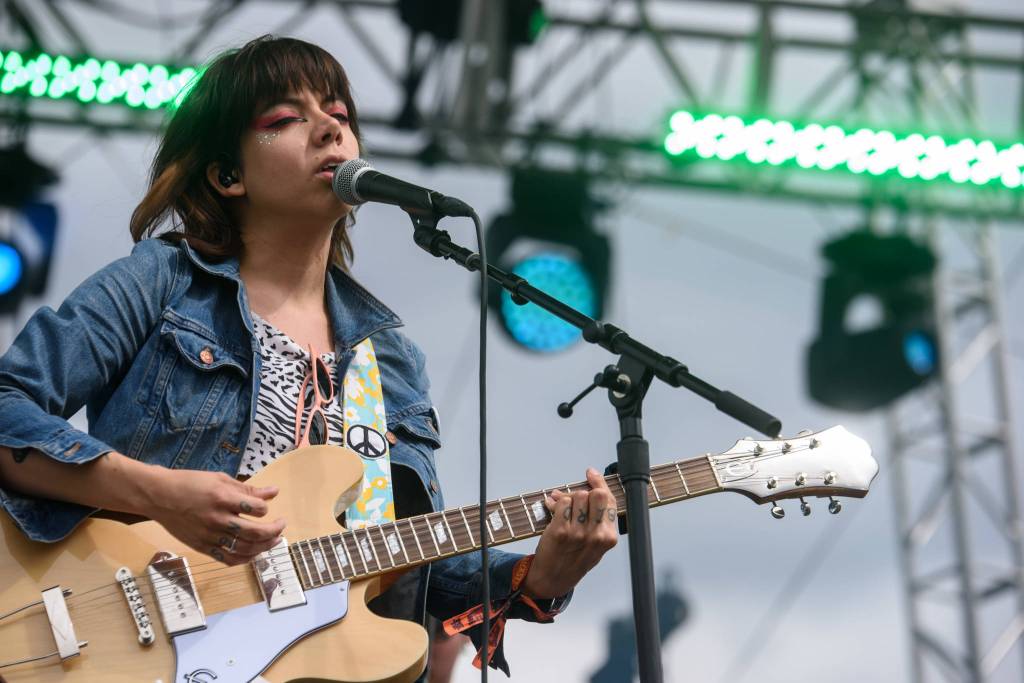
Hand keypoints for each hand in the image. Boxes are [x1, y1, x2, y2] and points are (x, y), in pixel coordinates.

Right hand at [144, 468, 285, 564]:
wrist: (159, 496)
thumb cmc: (190, 483)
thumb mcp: (220, 479)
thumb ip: (248, 489)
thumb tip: (274, 492)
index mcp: (222, 498)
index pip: (257, 508)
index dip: (265, 508)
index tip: (266, 506)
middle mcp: (217, 519)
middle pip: (255, 532)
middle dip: (274, 530)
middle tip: (281, 525)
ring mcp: (209, 536)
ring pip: (245, 549)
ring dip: (264, 546)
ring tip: (273, 540)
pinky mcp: (202, 547)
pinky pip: (228, 559)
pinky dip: (245, 558)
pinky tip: (254, 552)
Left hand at [524, 468, 618, 599]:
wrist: (553, 579)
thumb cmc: (574, 559)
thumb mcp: (594, 543)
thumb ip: (595, 517)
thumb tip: (584, 486)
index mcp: (609, 537)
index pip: (609, 501)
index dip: (600, 483)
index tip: (591, 473)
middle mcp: (596, 535)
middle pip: (595, 494)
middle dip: (583, 491)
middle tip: (574, 498)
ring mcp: (578, 533)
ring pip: (577, 496)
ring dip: (567, 498)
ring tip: (561, 507)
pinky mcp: (560, 531)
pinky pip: (561, 503)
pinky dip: (555, 503)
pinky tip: (552, 508)